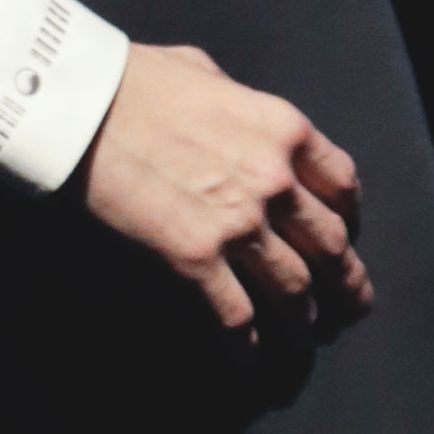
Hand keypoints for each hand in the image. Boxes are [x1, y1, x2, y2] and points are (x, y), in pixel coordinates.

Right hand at [78, 43, 373, 336]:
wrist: (81, 105)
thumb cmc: (134, 80)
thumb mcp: (205, 72)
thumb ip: (237, 103)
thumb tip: (234, 120)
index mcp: (284, 130)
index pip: (342, 185)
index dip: (351, 219)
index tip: (346, 239)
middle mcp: (275, 180)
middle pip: (331, 246)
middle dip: (346, 283)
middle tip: (350, 308)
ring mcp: (238, 223)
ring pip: (294, 289)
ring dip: (303, 322)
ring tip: (304, 341)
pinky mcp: (195, 257)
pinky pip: (237, 315)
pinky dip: (248, 345)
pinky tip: (248, 361)